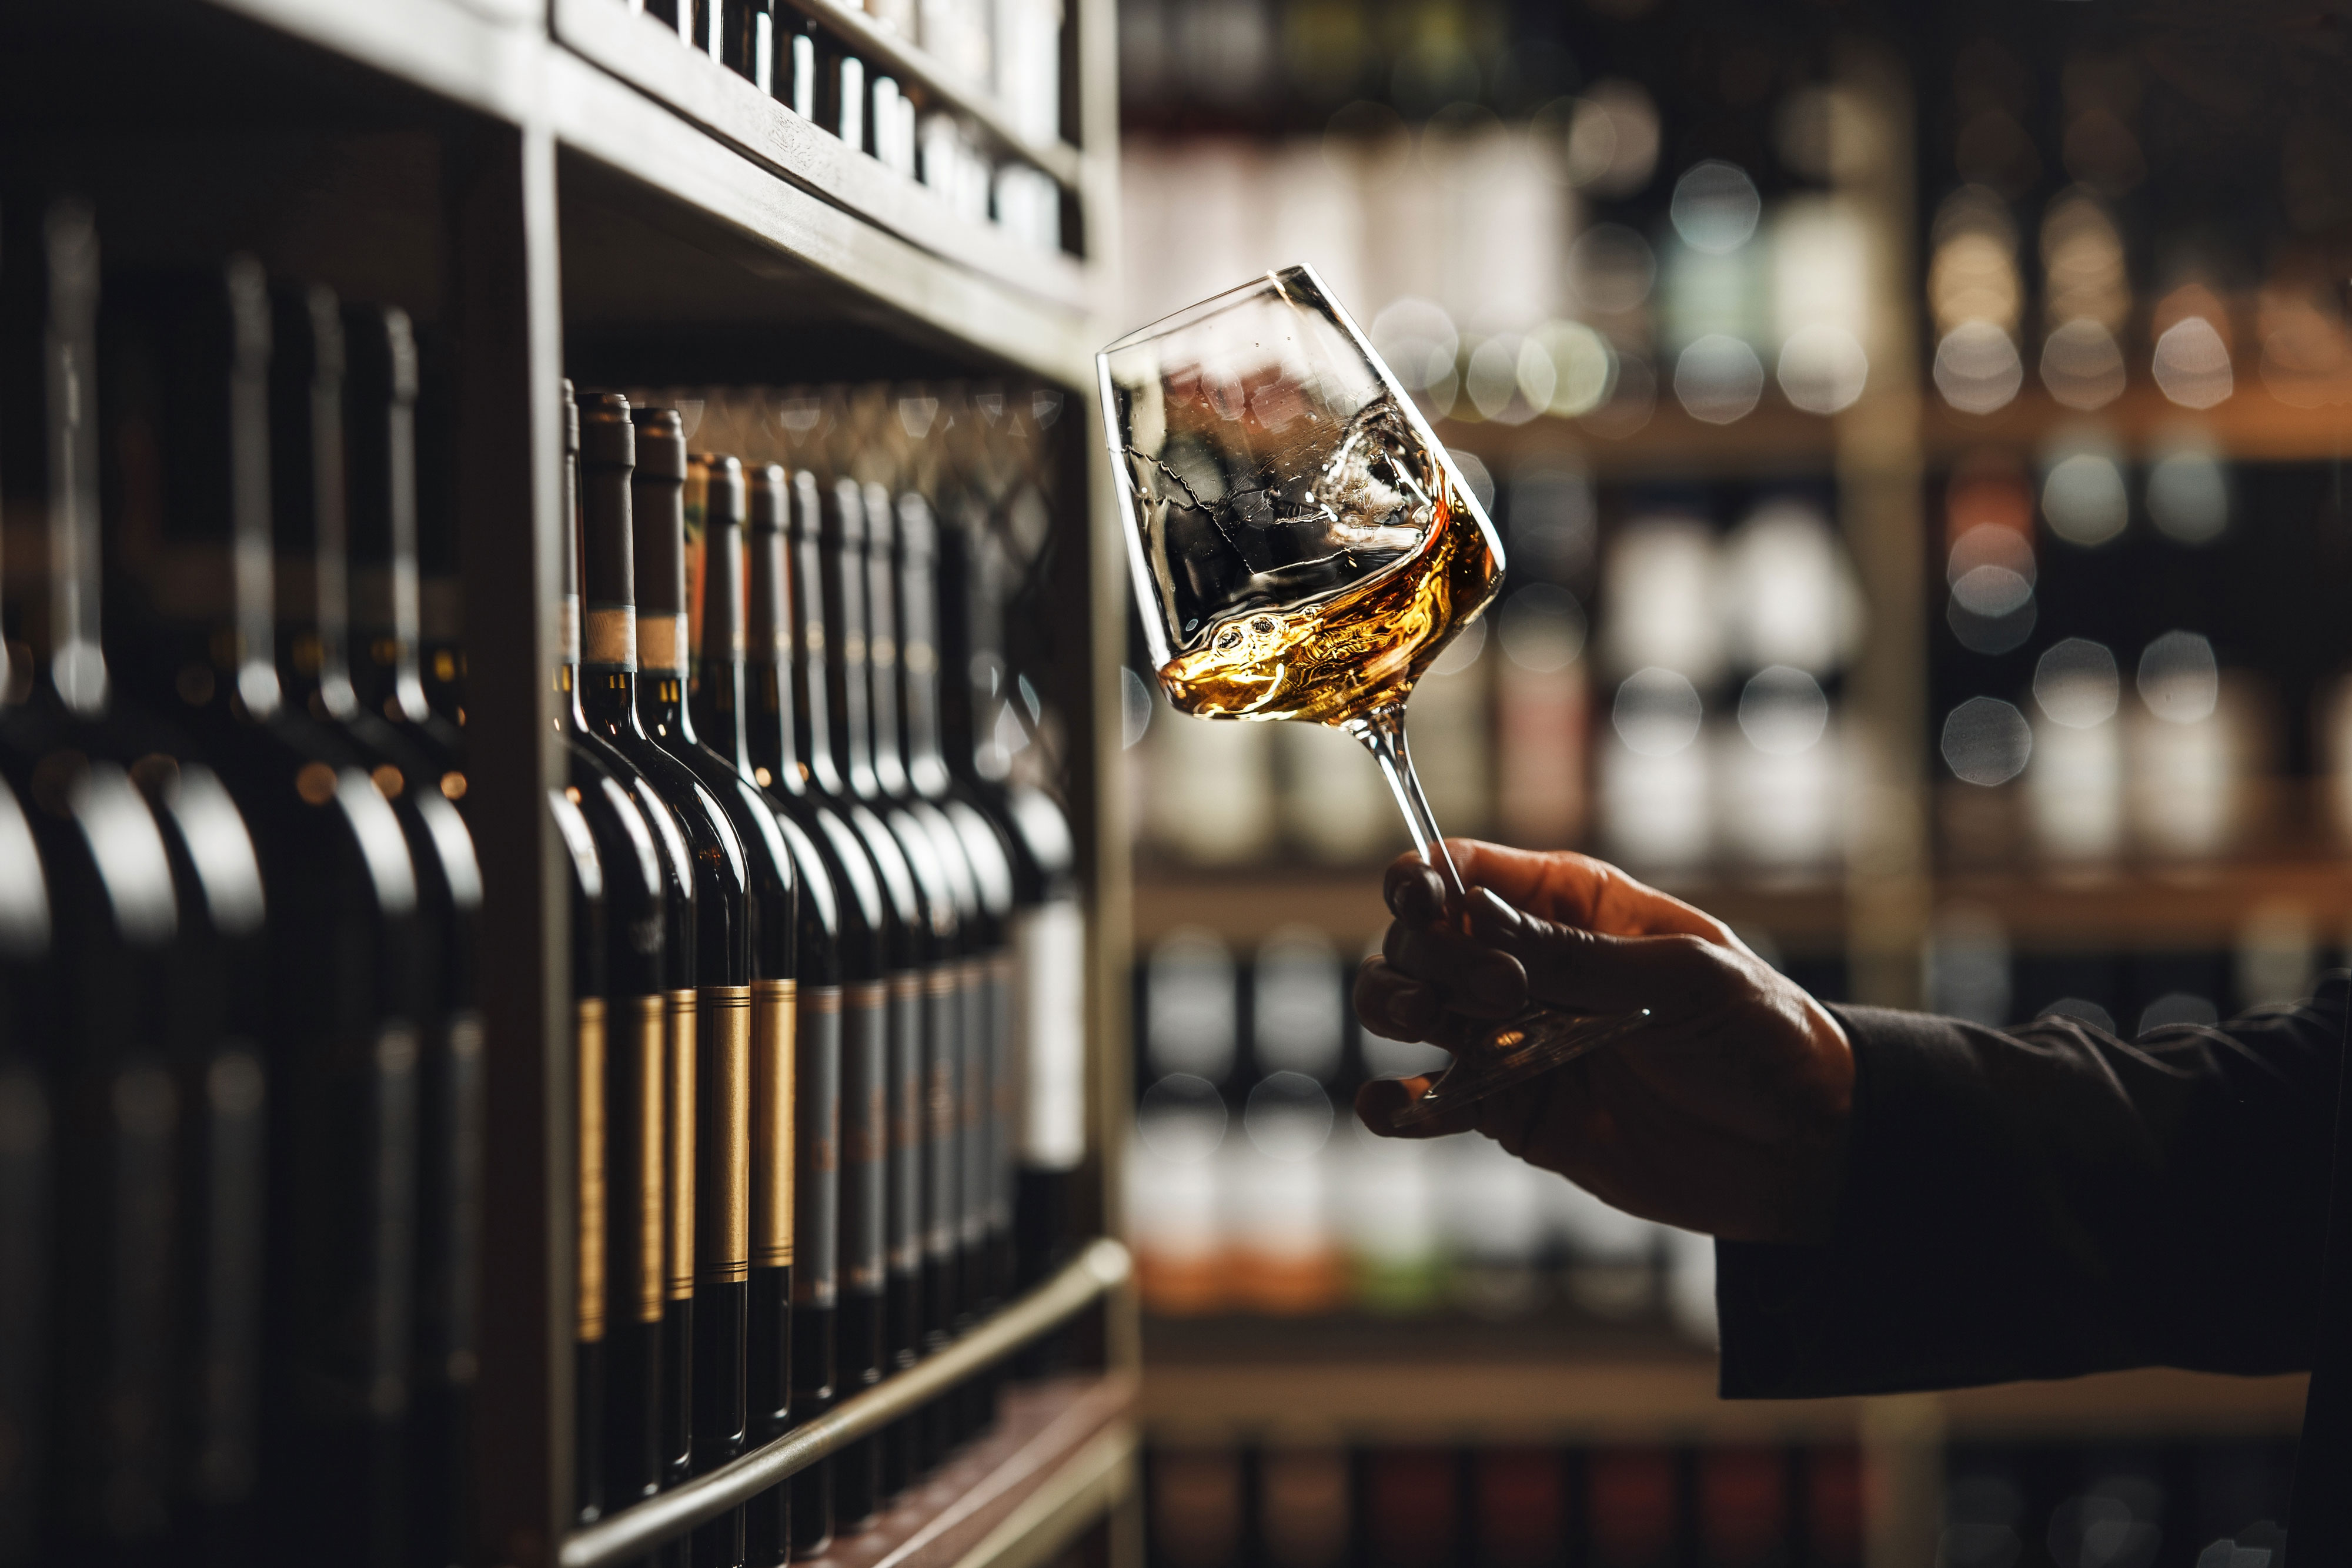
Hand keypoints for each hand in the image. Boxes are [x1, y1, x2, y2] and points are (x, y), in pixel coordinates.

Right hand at [1353, 840, 1853, 1243]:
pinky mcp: (1509, 1113)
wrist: (1800, 1148)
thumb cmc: (1758, 1034)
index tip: (1417, 904)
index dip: (1421, 880)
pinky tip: (1393, 1107)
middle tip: (1495, 992)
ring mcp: (1510, 1039)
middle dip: (1425, 953)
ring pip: (1407, 1009)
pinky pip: (1430, 1105)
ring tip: (1427, 1027)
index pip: (1463, 870)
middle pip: (1421, 939)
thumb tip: (1471, 916)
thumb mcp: (1678, 979)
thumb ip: (1571, 957)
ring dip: (1391, 1009)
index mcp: (1570, 905)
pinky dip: (1394, 1106)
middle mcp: (1525, 965)